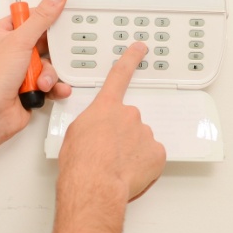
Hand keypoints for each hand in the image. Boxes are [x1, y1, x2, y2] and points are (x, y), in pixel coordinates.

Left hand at [0, 0, 73, 141]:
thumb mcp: (20, 41)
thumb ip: (42, 18)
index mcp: (0, 34)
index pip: (27, 18)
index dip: (43, 19)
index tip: (58, 17)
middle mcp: (9, 52)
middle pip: (42, 43)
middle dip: (48, 54)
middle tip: (46, 55)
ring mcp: (19, 71)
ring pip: (48, 64)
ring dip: (48, 74)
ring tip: (39, 80)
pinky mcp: (29, 88)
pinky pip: (50, 82)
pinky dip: (52, 87)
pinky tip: (50, 89)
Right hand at [58, 41, 166, 202]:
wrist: (94, 184)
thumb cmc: (80, 163)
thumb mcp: (74, 133)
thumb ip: (91, 123)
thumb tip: (97, 132)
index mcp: (106, 108)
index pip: (119, 76)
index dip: (131, 59)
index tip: (140, 48)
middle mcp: (129, 115)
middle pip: (129, 122)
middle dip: (122, 136)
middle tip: (108, 154)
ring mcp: (145, 133)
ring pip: (141, 141)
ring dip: (132, 152)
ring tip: (116, 167)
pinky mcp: (157, 153)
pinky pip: (151, 157)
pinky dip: (143, 165)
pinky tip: (129, 173)